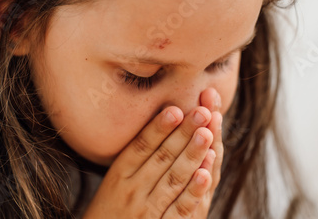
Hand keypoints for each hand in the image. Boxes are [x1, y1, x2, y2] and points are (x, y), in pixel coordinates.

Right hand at [82, 90, 222, 218]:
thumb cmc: (110, 212)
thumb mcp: (113, 184)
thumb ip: (134, 159)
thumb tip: (159, 127)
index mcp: (118, 175)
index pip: (140, 146)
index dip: (158, 127)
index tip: (175, 109)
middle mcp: (131, 190)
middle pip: (161, 157)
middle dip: (183, 133)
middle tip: (202, 112)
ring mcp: (145, 210)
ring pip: (173, 179)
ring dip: (192, 155)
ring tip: (207, 134)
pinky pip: (179, 209)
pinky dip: (192, 191)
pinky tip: (205, 174)